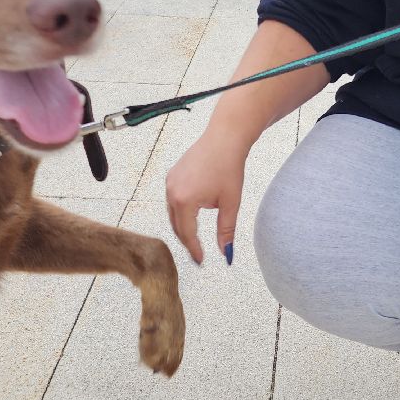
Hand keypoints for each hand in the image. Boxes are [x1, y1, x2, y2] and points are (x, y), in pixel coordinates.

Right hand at [165, 128, 249, 265]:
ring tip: (194, 238)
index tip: (201, 261)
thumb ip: (226, 231)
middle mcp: (171, 192)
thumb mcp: (230, 203)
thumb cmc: (229, 168)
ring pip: (172, 213)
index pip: (187, 233)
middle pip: (176, 225)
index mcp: (184, 201)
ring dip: (182, 226)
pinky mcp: (172, 175)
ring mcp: (169, 182)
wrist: (225, 138)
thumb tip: (226, 254)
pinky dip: (180, 212)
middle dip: (186, 240)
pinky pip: (172, 200)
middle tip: (198, 252)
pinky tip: (191, 215)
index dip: (194, 249)